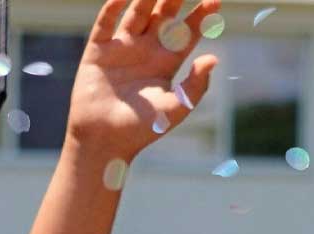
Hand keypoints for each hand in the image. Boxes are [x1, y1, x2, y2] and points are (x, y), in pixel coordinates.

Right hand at [66, 0, 219, 160]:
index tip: (215, 0)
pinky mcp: (98, 51)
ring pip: (137, 14)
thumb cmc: (143, 129)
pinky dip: (113, 8)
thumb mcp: (176, 108)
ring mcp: (122, 48)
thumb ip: (195, 85)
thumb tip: (213, 59)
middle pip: (163, 17)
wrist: (105, 140)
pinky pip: (106, 23)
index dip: (200, 16)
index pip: (187, 33)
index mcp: (166, 64)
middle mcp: (146, 51)